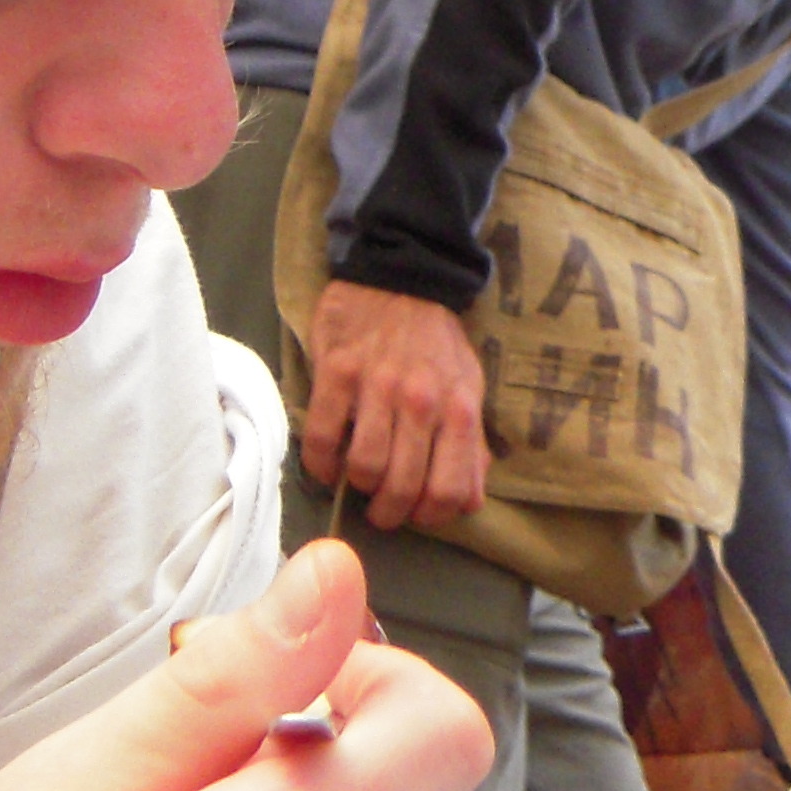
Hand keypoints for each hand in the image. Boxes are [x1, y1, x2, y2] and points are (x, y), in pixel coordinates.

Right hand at [301, 278, 489, 527]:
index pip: (452, 489)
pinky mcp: (336, 373)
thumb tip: (469, 500)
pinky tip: (327, 462)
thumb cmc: (434, 340)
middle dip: (388, 512)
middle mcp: (421, 401)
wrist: (399, 275)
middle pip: (403, 487)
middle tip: (380, 510)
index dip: (431, 515)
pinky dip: (320, 463)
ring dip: (356, 484)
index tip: (416, 514)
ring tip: (355, 478)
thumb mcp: (467, 386)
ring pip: (363, 467)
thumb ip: (470, 443)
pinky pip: (320, 438)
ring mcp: (377, 386)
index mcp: (459, 408)